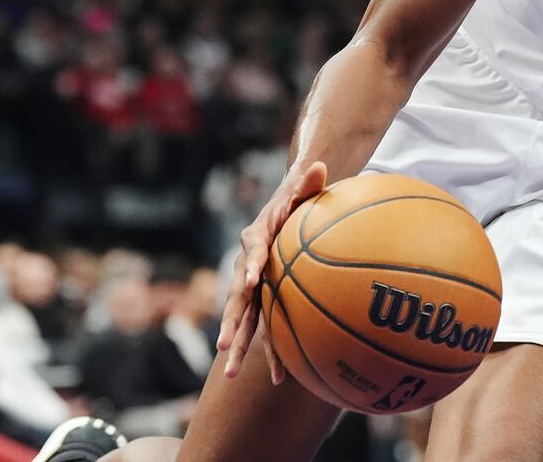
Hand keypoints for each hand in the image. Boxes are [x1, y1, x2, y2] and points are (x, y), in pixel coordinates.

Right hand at [216, 159, 327, 382]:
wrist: (288, 208)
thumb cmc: (299, 197)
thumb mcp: (304, 185)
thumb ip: (309, 180)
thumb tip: (319, 165)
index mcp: (256, 238)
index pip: (252, 252)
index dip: (251, 266)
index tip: (250, 282)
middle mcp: (247, 266)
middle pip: (237, 297)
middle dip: (229, 324)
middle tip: (223, 348)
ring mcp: (254, 286)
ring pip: (244, 319)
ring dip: (238, 346)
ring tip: (232, 375)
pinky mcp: (265, 299)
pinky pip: (266, 326)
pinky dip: (272, 350)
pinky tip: (282, 377)